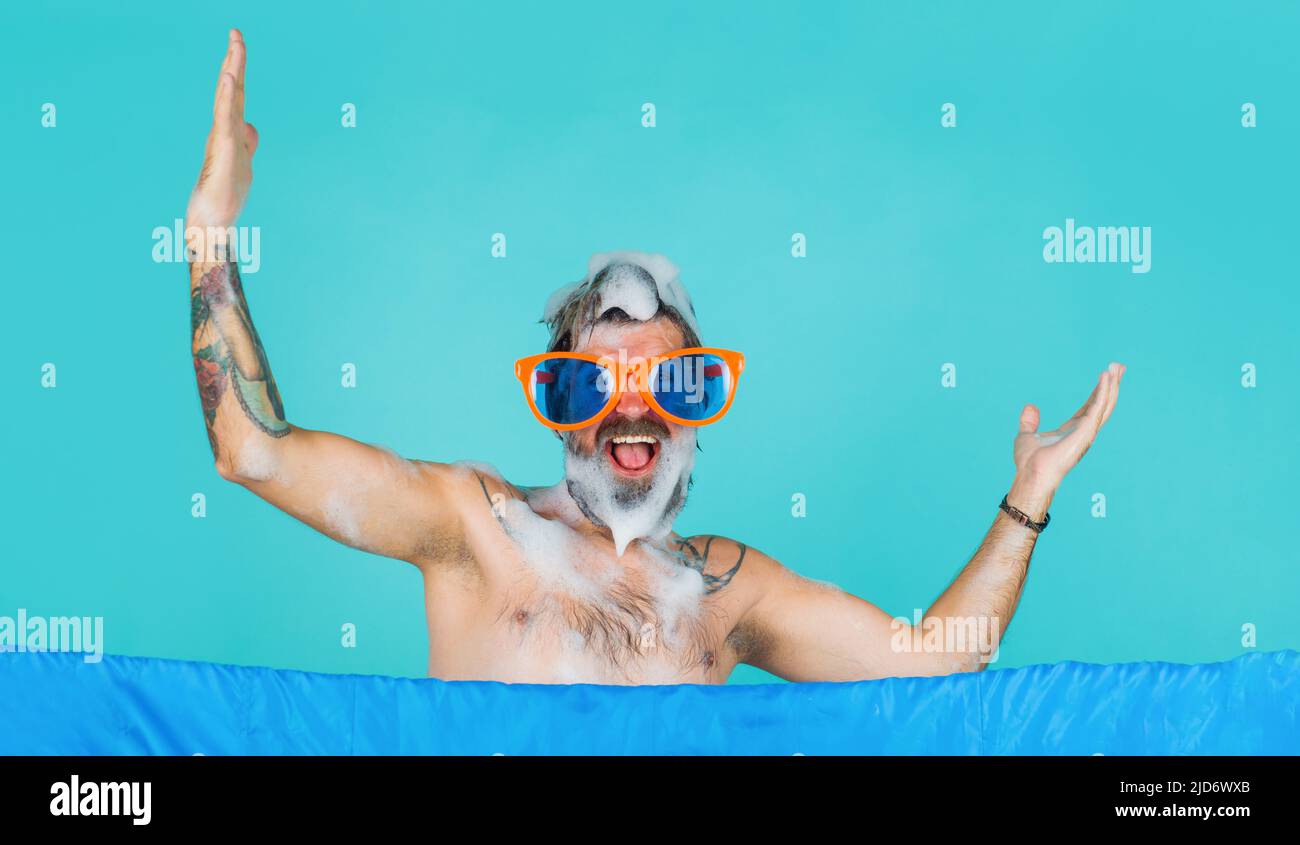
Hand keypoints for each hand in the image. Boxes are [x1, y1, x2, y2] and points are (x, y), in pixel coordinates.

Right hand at [186, 29, 256, 240]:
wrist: (211, 227)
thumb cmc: (222, 199)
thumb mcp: (242, 165)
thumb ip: (246, 143)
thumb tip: (251, 127)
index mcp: (231, 132)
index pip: (236, 94)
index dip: (237, 69)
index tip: (238, 43)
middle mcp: (225, 132)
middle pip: (232, 89)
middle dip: (235, 60)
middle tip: (236, 31)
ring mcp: (222, 140)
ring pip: (228, 99)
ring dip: (232, 71)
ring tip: (235, 44)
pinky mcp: (222, 152)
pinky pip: (224, 119)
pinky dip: (226, 97)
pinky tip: (227, 79)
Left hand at [1013, 362, 1124, 492]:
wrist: (1030, 473)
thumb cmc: (1029, 462)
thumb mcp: (1026, 435)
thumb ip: (1029, 422)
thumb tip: (1030, 407)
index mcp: (1072, 430)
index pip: (1090, 406)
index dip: (1098, 391)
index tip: (1105, 376)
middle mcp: (1083, 431)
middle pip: (1103, 404)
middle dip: (1112, 385)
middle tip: (1119, 367)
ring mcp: (1086, 432)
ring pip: (1105, 405)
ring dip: (1112, 386)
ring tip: (1117, 367)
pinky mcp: (1085, 433)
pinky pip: (1097, 409)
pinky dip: (1103, 393)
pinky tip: (1105, 378)